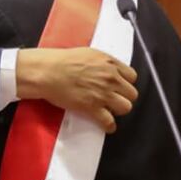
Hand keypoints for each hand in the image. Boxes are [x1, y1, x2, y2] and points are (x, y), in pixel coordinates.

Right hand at [16, 47, 137, 132]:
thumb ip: (103, 63)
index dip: (125, 83)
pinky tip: (107, 126)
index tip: (118, 86)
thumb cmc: (62, 61)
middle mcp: (110, 78)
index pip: (132, 77)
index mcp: (110, 63)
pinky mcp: (92, 108)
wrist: (47, 71)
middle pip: (132, 94)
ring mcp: (103, 94)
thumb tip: (109, 70)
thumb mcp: (88, 54)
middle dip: (123, 97)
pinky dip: (109, 126)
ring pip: (125, 107)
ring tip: (109, 110)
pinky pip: (109, 121)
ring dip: (118, 110)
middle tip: (113, 99)